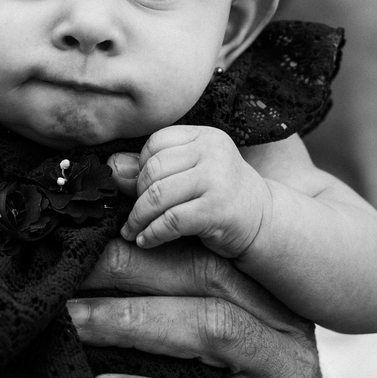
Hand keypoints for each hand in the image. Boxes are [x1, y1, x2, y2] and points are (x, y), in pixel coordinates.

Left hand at [70, 238, 354, 377]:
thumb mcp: (242, 331)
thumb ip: (193, 297)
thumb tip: (104, 263)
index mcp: (265, 291)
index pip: (201, 251)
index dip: (140, 242)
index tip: (82, 240)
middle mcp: (278, 322)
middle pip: (205, 278)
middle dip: (129, 269)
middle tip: (63, 275)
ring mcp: (280, 374)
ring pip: (210, 330)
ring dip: (134, 322)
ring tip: (73, 324)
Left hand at [120, 125, 268, 256]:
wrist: (264, 222)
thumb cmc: (220, 196)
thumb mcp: (190, 175)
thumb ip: (153, 170)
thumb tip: (112, 166)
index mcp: (205, 136)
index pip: (156, 143)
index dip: (141, 167)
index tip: (139, 189)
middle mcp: (213, 151)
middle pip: (153, 169)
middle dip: (136, 195)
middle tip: (133, 215)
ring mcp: (217, 179)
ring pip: (157, 195)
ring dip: (138, 218)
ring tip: (132, 231)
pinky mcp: (218, 209)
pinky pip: (171, 220)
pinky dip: (152, 233)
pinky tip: (146, 241)